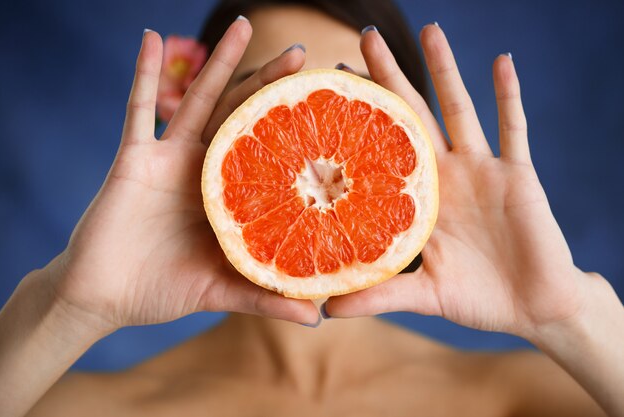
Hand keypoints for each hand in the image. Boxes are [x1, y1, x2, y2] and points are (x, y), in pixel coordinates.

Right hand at [47, 19, 318, 332]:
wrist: (103, 296)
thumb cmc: (161, 291)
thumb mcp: (219, 292)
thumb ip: (264, 299)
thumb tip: (318, 317)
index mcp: (230, 196)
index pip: (271, 154)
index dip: (297, 131)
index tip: (330, 108)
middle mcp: (205, 170)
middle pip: (243, 117)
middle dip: (270, 84)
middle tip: (304, 54)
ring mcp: (170, 159)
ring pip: (199, 101)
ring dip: (219, 62)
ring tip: (244, 24)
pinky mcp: (133, 158)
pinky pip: (138, 109)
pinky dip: (143, 75)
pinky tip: (151, 37)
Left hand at [325, 24, 597, 337]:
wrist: (533, 307)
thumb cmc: (477, 299)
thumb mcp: (422, 296)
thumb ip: (379, 296)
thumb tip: (325, 311)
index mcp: (418, 200)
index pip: (380, 150)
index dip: (358, 121)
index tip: (329, 91)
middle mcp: (445, 176)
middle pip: (412, 116)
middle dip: (390, 78)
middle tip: (364, 37)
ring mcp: (481, 170)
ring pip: (460, 110)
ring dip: (445, 70)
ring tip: (429, 29)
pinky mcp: (517, 174)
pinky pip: (514, 128)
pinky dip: (509, 96)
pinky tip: (501, 61)